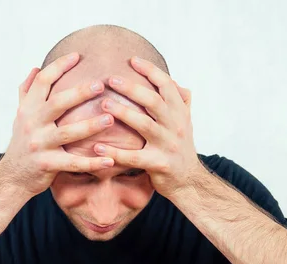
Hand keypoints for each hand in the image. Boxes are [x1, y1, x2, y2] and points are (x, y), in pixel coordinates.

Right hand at [0, 52, 114, 197]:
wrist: (12, 177)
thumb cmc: (21, 144)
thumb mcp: (20, 116)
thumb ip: (27, 93)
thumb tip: (36, 68)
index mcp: (28, 109)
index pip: (43, 81)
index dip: (59, 66)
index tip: (77, 55)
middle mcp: (32, 124)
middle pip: (57, 103)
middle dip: (79, 93)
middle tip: (101, 84)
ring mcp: (39, 144)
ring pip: (68, 133)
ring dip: (90, 125)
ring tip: (110, 119)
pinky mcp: (47, 165)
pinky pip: (73, 163)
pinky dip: (92, 162)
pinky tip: (109, 160)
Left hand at [92, 56, 202, 199]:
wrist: (189, 181)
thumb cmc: (181, 148)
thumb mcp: (185, 123)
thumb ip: (180, 103)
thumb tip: (177, 83)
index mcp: (179, 112)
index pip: (166, 85)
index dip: (150, 70)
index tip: (132, 60)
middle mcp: (176, 126)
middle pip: (153, 101)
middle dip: (132, 88)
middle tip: (110, 78)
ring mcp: (168, 145)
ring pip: (144, 125)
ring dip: (123, 113)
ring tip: (104, 104)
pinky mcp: (159, 164)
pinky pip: (134, 157)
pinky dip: (115, 152)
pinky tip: (97, 147)